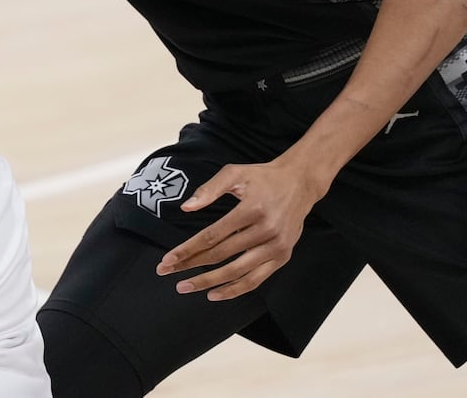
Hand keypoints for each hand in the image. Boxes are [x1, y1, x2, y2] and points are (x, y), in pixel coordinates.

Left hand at [154, 158, 327, 299]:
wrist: (300, 183)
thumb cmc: (262, 177)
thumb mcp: (234, 173)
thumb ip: (209, 189)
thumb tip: (186, 208)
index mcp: (251, 209)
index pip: (211, 236)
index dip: (187, 249)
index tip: (167, 259)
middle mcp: (266, 231)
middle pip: (221, 255)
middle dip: (191, 265)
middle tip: (167, 272)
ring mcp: (276, 247)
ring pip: (237, 272)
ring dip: (209, 282)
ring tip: (186, 286)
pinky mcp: (283, 256)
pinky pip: (255, 279)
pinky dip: (235, 290)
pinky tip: (215, 294)